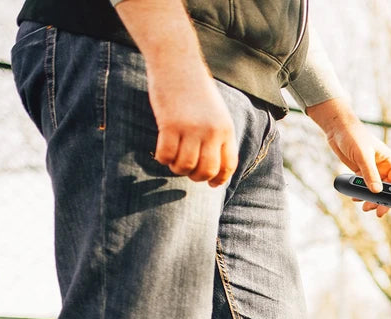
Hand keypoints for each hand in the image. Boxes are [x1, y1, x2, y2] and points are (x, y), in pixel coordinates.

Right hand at [115, 0, 237, 187]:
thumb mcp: (216, 112)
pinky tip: (161, 154)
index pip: (228, 164)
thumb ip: (217, 136)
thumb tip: (212, 166)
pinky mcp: (169, 123)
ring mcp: (191, 128)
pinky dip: (162, 159)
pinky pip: (166, 154)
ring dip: (178, 169)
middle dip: (196, 177)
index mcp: (225, 129)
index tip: (211, 184)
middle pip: (207, 170)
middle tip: (187, 171)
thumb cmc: (195, 88)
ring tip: (173, 162)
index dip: (220, 179)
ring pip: (185, 166)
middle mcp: (211, 131)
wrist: (177, 61)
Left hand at [307, 97, 390, 217]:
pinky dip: (361, 193)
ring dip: (371, 199)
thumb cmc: (353, 136)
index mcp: (388, 160)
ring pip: (375, 189)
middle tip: (377, 211)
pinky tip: (355, 198)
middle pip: (387, 189)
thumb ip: (370, 174)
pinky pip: (364, 186)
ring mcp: (371, 170)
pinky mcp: (361, 171)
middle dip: (382, 200)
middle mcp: (382, 166)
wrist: (337, 129)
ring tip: (364, 207)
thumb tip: (377, 192)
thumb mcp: (362, 156)